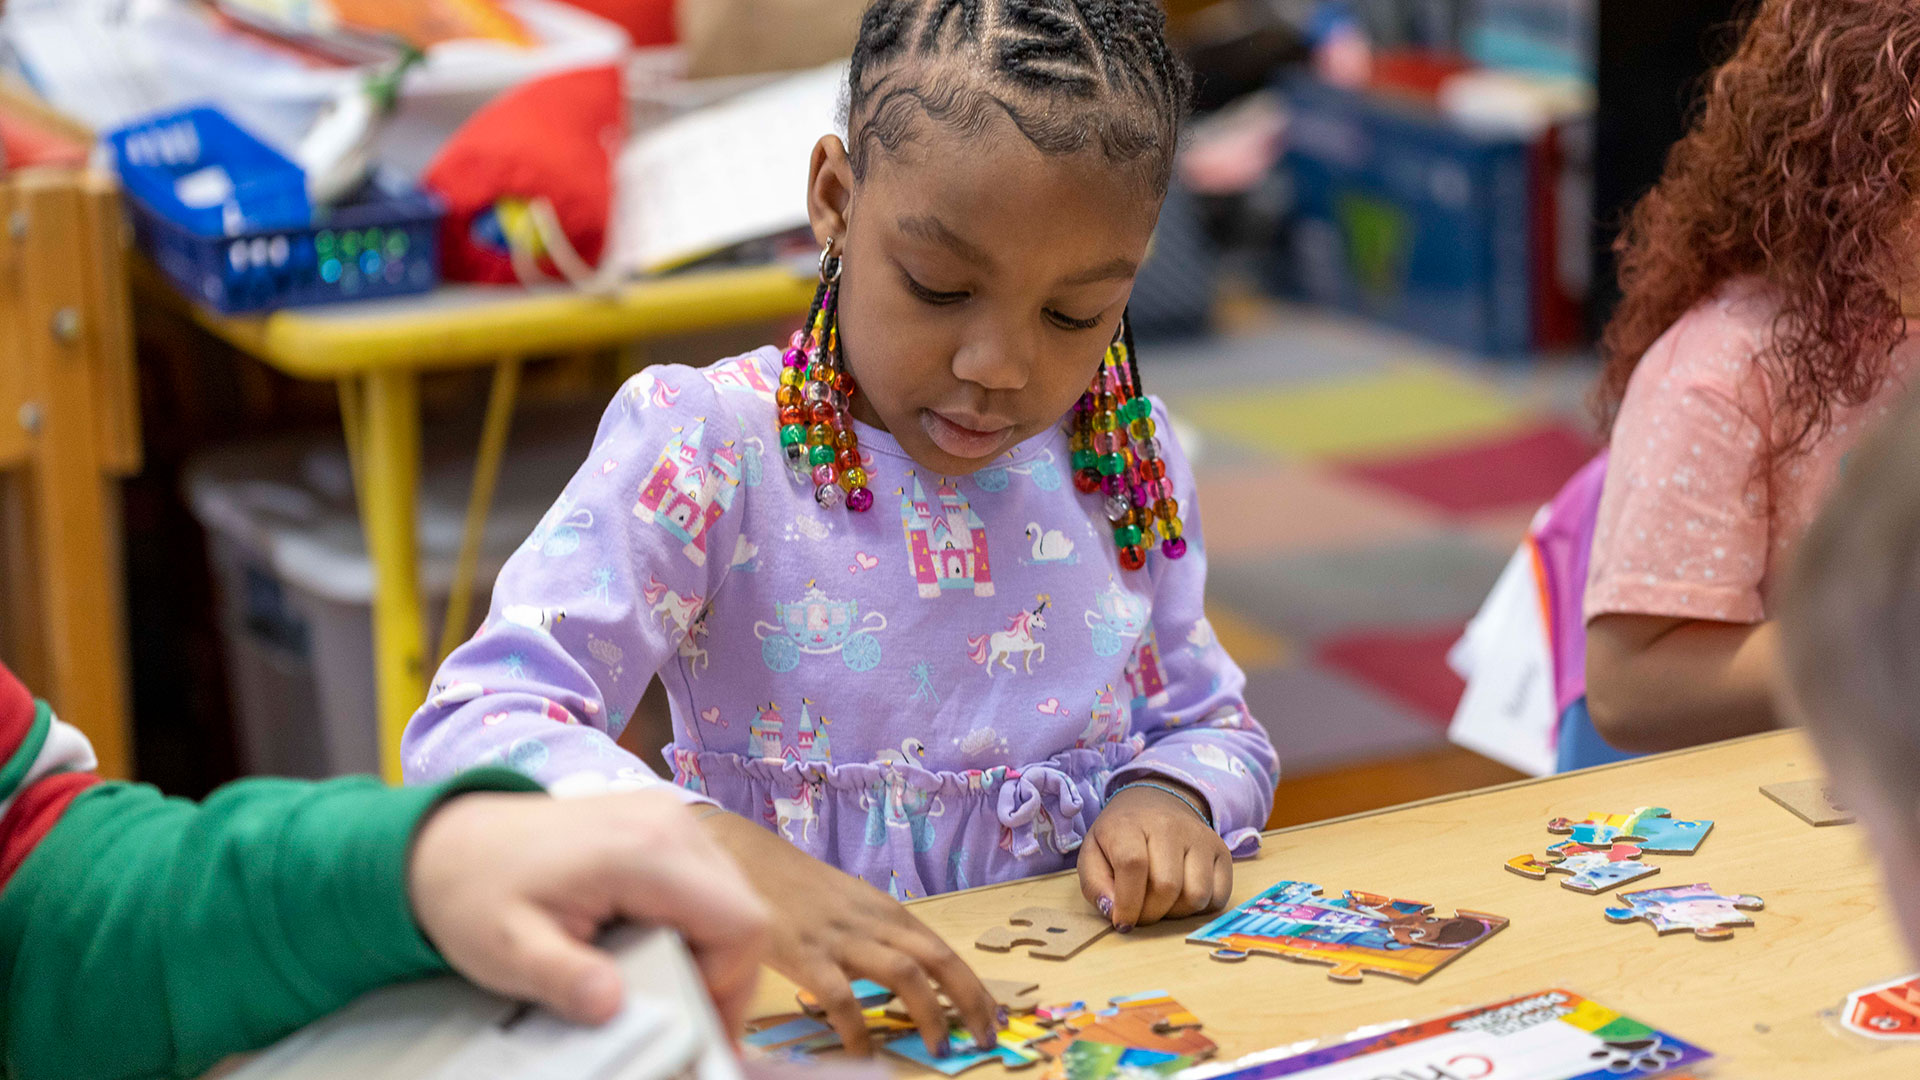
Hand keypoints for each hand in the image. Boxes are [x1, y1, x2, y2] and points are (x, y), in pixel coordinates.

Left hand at [408, 789, 769, 1032]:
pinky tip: (652, 946)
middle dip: (722, 973)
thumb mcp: (507, 949)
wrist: (446, 840)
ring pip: (732, 896)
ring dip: (710, 948)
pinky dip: (695, 922)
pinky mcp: (661, 822)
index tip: (687, 1018)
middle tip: (680, 1015)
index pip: (741, 924)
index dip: (728, 983)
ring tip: (661, 982)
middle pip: (745, 911)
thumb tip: (612, 1007)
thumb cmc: (474, 892)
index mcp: (646, 851)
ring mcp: (669, 816)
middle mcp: (672, 823)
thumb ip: (563, 979)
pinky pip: (707, 881)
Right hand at [702, 809, 996, 1057]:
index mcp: (886, 911)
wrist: (742, 857)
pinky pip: (841, 997)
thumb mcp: (847, 905)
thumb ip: (874, 935)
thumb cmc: (794, 887)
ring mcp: (840, 936)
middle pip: (938, 959)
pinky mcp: (805, 953)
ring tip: (940, 1047)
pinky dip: (858, 1028)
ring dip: (929, 1011)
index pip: (944, 950)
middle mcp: (872, 921)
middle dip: (969, 999)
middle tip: (985, 1036)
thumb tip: (905, 978)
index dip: (973, 985)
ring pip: (903, 972)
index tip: (989, 1017)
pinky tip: (865, 1052)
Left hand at [1079, 781, 1230, 930]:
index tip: (1123, 922)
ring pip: (1197, 895)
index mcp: (1130, 824)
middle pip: (1167, 886)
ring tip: (1162, 904)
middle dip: (1151, 913)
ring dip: (1177, 913)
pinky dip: (1201, 908)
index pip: (1133, 865)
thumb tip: (1113, 911)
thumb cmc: (1120, 837)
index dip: (1127, 903)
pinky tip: (1183, 898)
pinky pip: (1219, 896)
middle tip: (1141, 913)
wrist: (1154, 804)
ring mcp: (1200, 837)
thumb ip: (1095, 885)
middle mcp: (1169, 826)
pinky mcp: (1221, 851)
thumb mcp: (1092, 854)